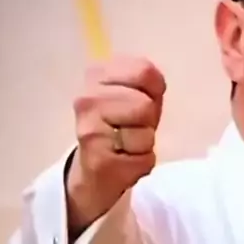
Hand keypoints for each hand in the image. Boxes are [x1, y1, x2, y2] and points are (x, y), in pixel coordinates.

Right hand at [66, 55, 166, 233]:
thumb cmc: (120, 127)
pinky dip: (142, 164)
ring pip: (145, 134)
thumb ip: (148, 81)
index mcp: (97, 75)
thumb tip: (156, 83)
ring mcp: (90, 131)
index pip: (144, 72)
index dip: (153, 91)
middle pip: (145, 105)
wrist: (93, 172)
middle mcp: (87, 100)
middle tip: (131, 129)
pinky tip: (124, 162)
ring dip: (145, 144)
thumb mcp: (135, 94)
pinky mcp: (99, 162)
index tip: (138, 103)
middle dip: (148, 121)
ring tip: (127, 146)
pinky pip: (144, 159)